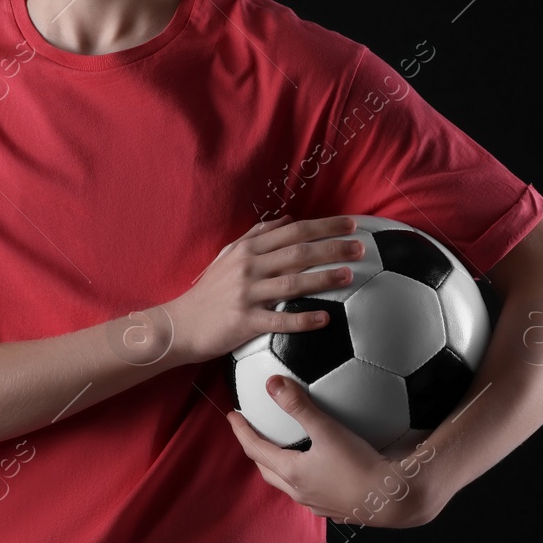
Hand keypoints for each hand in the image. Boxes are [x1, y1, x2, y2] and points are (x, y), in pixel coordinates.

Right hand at [166, 214, 364, 364]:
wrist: (181, 324)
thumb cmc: (209, 291)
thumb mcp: (228, 255)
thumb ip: (257, 235)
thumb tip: (287, 218)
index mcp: (247, 249)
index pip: (292, 231)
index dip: (323, 227)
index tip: (350, 225)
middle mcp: (248, 267)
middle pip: (297, 252)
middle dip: (332, 248)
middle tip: (361, 248)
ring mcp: (246, 294)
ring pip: (292, 282)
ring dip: (324, 278)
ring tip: (349, 275)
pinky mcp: (245, 321)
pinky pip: (280, 320)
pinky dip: (303, 320)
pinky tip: (324, 319)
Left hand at [225, 373, 441, 527]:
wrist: (396, 499)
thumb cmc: (361, 465)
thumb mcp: (327, 430)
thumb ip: (298, 405)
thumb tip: (272, 383)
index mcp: (292, 473)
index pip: (255, 449)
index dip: (241, 431)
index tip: (232, 416)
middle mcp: (301, 492)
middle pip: (267, 468)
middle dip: (255, 450)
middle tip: (250, 432)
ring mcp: (318, 503)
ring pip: (288, 483)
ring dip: (278, 465)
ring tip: (280, 449)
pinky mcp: (337, 508)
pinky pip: (311, 491)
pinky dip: (303, 476)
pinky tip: (316, 468)